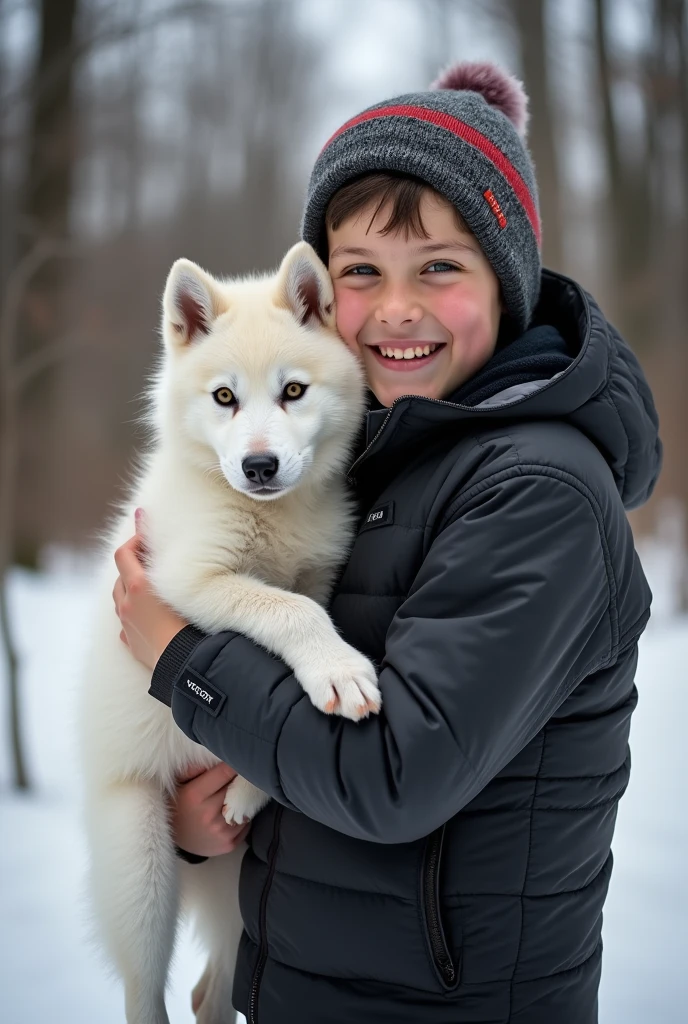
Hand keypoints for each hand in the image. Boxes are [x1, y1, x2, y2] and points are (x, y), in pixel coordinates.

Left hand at [113, 509, 188, 670]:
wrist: (187, 664)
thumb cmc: (192, 620)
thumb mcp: (183, 584)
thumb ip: (173, 560)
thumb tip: (172, 538)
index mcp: (138, 587)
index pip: (124, 554)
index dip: (134, 541)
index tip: (147, 536)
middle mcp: (127, 604)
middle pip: (120, 576)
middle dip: (134, 566)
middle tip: (153, 562)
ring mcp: (126, 625)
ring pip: (120, 600)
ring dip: (131, 590)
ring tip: (151, 589)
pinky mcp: (131, 643)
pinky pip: (125, 624)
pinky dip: (132, 615)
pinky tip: (146, 618)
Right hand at [171, 762, 250, 856]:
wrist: (172, 839)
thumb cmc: (177, 805)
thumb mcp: (178, 782)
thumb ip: (194, 767)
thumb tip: (215, 754)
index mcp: (195, 795)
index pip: (225, 772)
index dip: (233, 764)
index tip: (238, 758)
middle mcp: (208, 814)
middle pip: (237, 787)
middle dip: (238, 780)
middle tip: (239, 775)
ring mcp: (220, 832)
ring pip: (245, 805)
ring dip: (243, 799)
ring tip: (233, 797)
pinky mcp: (229, 844)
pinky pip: (247, 823)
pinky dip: (243, 816)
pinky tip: (232, 814)